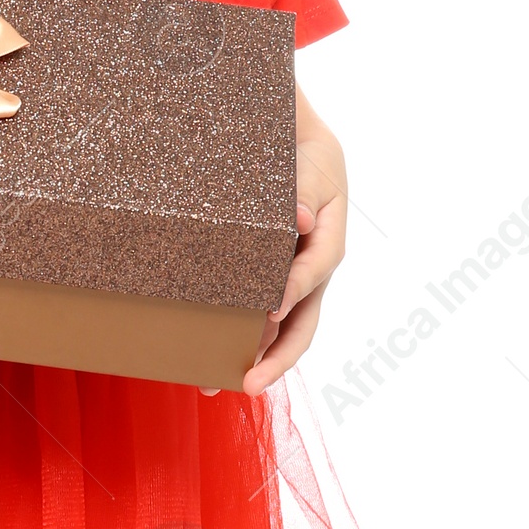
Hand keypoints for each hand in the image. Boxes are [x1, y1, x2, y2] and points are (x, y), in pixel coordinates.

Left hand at [241, 85, 346, 393]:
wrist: (290, 143)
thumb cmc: (301, 156)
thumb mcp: (310, 167)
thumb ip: (303, 192)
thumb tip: (297, 221)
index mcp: (325, 246)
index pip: (311, 276)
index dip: (291, 293)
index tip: (269, 312)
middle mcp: (309, 273)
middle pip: (300, 326)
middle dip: (276, 360)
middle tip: (247, 385)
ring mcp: (288, 283)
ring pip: (275, 332)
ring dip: (250, 360)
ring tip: (213, 383)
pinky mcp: (266, 282)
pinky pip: (253, 316)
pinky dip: (233, 337)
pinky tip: (203, 355)